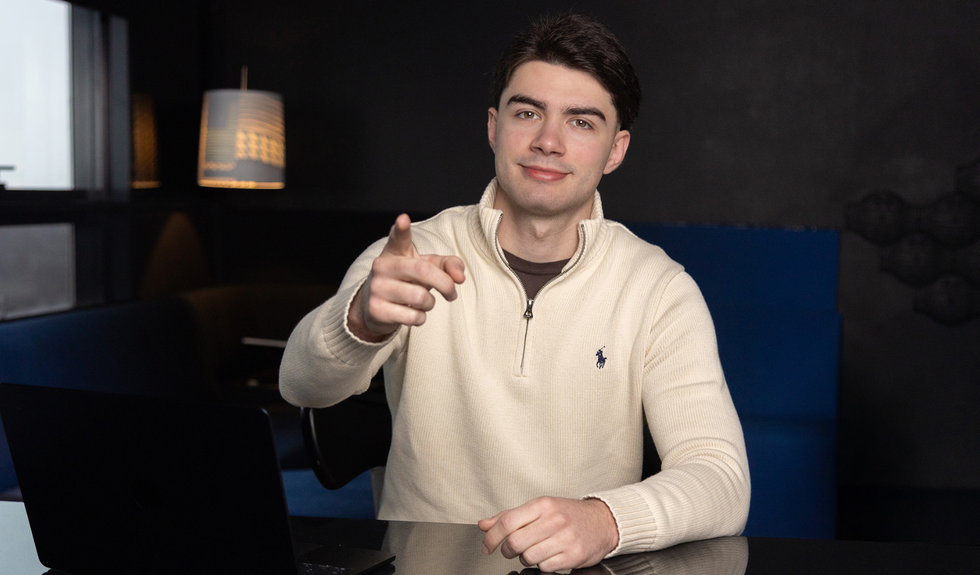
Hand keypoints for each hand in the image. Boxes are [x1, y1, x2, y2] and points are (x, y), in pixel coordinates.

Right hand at [348, 214, 465, 341]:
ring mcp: (377, 288)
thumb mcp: (428, 268)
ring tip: (423, 302)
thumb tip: (460, 278)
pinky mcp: (376, 310)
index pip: (398, 237)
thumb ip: (449, 265)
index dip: (402, 228)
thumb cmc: (407, 282)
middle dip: (445, 284)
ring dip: (430, 304)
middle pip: (423, 271)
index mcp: (395, 251)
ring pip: (420, 297)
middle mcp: (382, 266)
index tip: (404, 219)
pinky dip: (420, 318)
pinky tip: (412, 314)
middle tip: (452, 293)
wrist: (376, 308)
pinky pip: (412, 317)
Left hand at [479, 497, 618, 571]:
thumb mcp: (540, 508)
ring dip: (525, 558)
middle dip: (507, 550)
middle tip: (510, 550)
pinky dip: (542, 565)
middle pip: (515, 542)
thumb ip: (510, 516)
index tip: (487, 545)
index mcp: (543, 504)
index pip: (508, 521)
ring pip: (528, 557)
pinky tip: (549, 555)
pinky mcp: (573, 555)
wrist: (602, 522)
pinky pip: (545, 567)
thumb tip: (484, 524)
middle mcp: (554, 520)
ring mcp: (564, 538)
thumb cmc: (568, 514)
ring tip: (534, 550)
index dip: (492, 536)